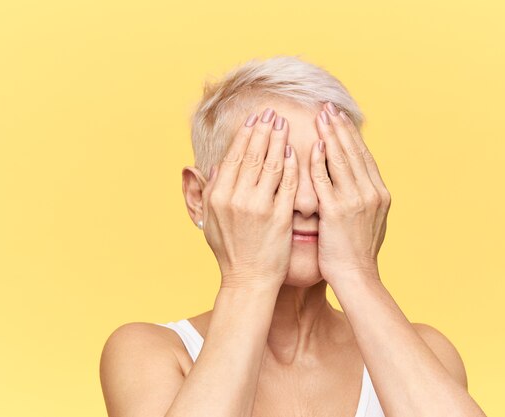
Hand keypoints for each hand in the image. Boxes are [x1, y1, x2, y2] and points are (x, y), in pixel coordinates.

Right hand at [202, 108, 297, 290]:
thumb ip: (212, 192)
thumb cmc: (230, 252)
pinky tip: (294, 150)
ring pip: (271, 164)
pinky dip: (291, 165)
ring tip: (284, 123)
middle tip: (272, 112)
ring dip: (278, 140)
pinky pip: (287, 184)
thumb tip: (217, 166)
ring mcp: (259, 207)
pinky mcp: (279, 217)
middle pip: (253, 155)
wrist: (248, 280)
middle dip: (263, 130)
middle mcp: (237, 198)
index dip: (245, 135)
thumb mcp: (210, 221)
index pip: (234, 156)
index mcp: (219, 196)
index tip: (254, 119)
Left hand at [310, 102, 391, 285]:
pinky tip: (314, 145)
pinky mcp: (337, 212)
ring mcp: (356, 201)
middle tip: (328, 106)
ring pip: (342, 160)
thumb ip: (364, 199)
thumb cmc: (357, 253)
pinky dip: (321, 161)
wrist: (357, 277)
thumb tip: (357, 183)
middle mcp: (371, 193)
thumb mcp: (369, 221)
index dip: (351, 134)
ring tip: (321, 116)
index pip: (363, 156)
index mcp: (380, 194)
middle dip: (340, 127)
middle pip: (354, 152)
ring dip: (330, 135)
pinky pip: (327, 180)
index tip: (340, 117)